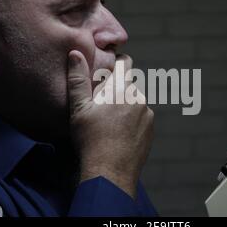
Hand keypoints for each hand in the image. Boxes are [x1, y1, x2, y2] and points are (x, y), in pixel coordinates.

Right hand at [67, 50, 153, 198]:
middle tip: (100, 104)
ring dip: (124, 105)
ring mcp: (147, 114)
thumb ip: (78, 79)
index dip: (116, 62)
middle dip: (116, 89)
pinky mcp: (151, 129)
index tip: (106, 71)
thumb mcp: (79, 109)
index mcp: (121, 89)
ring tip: (108, 123)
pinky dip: (132, 120)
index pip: (125, 62)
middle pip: (128, 84)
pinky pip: (141, 117)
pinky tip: (118, 133)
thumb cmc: (91, 140)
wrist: (110, 173)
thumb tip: (75, 53)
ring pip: (134, 101)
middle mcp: (139, 98)